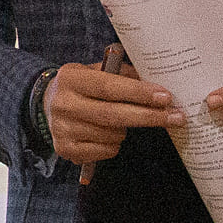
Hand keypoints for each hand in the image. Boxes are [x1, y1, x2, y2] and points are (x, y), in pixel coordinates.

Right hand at [45, 56, 183, 171]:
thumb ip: (122, 74)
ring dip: (125, 130)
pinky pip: (106, 151)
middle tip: (177, 118)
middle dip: (149, 117)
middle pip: (113, 115)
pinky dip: (114, 144)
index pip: (109, 86)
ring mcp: (62, 128)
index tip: (166, 97)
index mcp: (71, 78)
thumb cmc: (81, 86)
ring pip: (112, 135)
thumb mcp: (95, 71)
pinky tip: (105, 134)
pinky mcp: (65, 148)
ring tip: (117, 121)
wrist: (46, 105)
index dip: (139, 93)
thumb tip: (156, 83)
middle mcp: (63, 103)